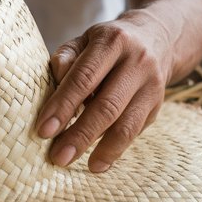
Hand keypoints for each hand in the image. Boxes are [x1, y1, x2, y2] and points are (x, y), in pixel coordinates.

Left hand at [36, 9, 178, 173]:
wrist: (156, 37)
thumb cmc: (107, 44)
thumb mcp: (84, 40)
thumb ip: (66, 58)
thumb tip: (55, 85)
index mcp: (112, 42)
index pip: (84, 77)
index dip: (63, 105)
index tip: (44, 130)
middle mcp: (136, 62)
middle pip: (106, 105)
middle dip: (79, 134)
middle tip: (57, 156)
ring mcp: (151, 85)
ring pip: (126, 124)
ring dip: (99, 149)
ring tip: (73, 163)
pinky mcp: (157, 104)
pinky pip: (135, 132)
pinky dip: (114, 151)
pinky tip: (97, 164)